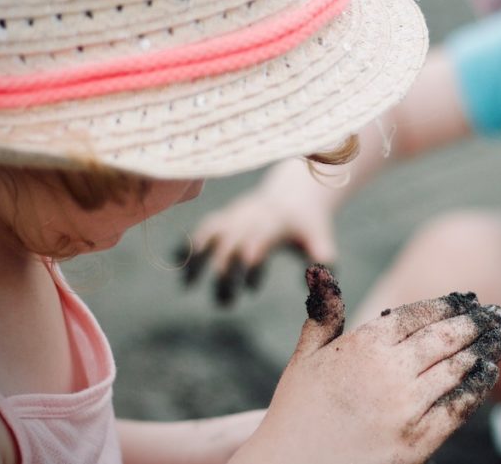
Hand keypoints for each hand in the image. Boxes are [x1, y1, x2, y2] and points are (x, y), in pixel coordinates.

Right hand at [177, 176, 337, 305]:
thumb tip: (321, 279)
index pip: (257, 243)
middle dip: (224, 275)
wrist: (294, 194)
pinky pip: (202, 229)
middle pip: (230, 244)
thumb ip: (322, 257)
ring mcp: (234, 215)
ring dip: (197, 258)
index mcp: (274, 223)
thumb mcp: (320, 237)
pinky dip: (189, 243)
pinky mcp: (224, 217)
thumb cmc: (308, 224)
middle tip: (225, 305)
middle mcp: (250, 217)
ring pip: (209, 234)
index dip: (251, 265)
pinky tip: (178, 262)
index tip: (251, 289)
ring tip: (188, 286)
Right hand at [232, 264, 500, 463]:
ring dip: (487, 350)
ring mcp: (407, 407)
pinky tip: (490, 373)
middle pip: (446, 337)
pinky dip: (478, 387)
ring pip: (459, 368)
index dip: (447, 305)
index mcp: (363, 345)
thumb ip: (323, 314)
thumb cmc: (296, 413)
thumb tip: (320, 269)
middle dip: (476, 323)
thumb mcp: (303, 358)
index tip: (468, 299)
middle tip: (498, 313)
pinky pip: (458, 407)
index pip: (418, 314)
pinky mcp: (419, 441)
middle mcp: (389, 371)